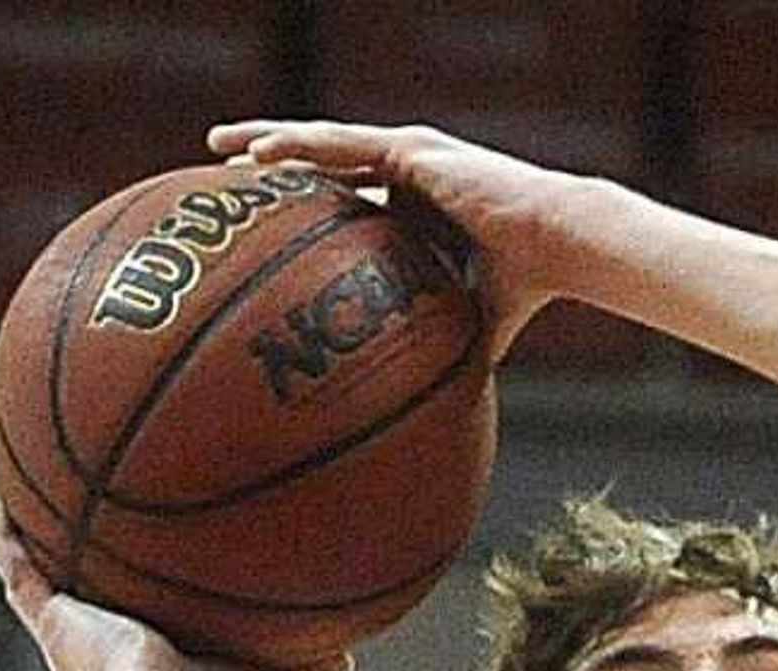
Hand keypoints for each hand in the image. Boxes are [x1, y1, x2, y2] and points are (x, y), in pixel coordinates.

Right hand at [0, 494, 343, 670]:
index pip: (130, 620)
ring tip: (19, 498)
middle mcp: (96, 647)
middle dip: (79, 564)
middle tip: (77, 524)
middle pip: (81, 596)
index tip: (134, 564)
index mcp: (139, 662)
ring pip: (39, 578)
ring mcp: (67, 631)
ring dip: (29, 540)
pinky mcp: (48, 619)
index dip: (127, 596)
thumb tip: (349, 661)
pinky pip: (13, 568)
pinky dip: (1, 535)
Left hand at [207, 118, 592, 353]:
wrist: (559, 246)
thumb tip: (428, 421)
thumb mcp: (467, 328)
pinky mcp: (411, 148)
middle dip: (270, 166)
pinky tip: (257, 152)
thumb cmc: (525, 290)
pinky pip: (342, 145)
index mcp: (413, 208)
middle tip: (220, 176)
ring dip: (268, 143)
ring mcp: (406, 155)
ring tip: (218, 147)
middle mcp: (405, 175)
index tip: (256, 220)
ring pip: (321, 144)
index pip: (343, 200)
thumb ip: (438, 356)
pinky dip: (298, 145)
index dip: (299, 204)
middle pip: (320, 165)